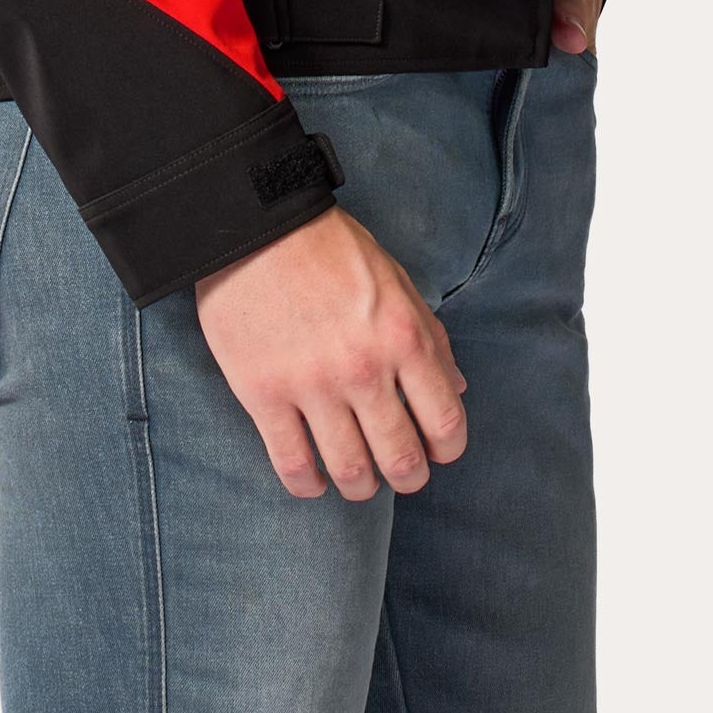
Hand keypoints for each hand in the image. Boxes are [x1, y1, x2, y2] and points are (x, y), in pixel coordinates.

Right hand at [194, 207, 468, 499]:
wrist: (254, 225)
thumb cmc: (329, 247)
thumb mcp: (395, 280)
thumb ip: (429, 336)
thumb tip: (457, 390)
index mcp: (402, 336)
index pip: (445, 422)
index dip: (447, 449)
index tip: (437, 451)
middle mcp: (363, 369)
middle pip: (400, 459)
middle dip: (408, 477)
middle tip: (401, 474)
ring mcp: (311, 385)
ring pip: (350, 471)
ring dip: (361, 487)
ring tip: (358, 480)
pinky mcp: (263, 394)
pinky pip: (292, 464)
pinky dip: (308, 485)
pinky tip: (313, 481)